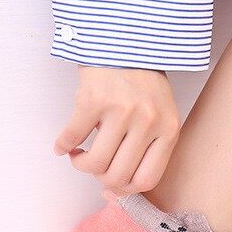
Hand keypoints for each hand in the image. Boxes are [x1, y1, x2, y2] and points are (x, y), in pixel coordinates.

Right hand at [53, 66, 180, 195]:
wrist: (127, 42)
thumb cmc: (144, 84)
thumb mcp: (161, 115)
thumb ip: (148, 148)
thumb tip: (117, 188)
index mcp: (169, 130)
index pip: (147, 179)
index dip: (126, 190)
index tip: (112, 185)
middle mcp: (148, 123)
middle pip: (118, 176)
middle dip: (100, 178)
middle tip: (94, 166)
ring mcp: (121, 111)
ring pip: (94, 163)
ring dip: (80, 164)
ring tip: (79, 155)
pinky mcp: (94, 100)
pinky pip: (72, 137)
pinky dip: (63, 146)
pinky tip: (64, 145)